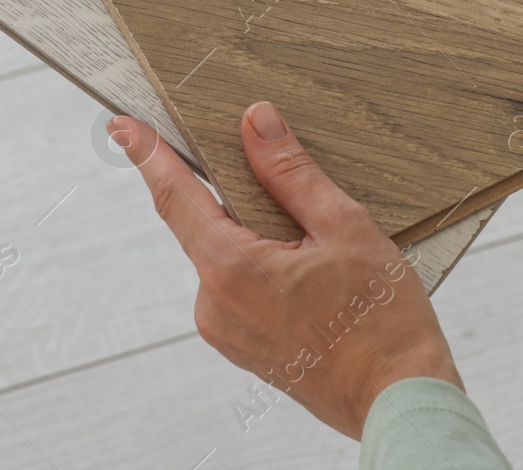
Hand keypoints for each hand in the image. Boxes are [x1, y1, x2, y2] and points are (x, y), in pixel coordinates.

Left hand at [110, 102, 462, 437]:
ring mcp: (225, 330)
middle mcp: (214, 304)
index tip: (122, 126)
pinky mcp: (241, 347)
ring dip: (263, 240)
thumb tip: (255, 122)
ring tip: (325, 260)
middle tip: (305, 212)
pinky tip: (316, 283)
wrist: (399, 399)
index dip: (149, 154)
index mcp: (231, 269)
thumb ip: (291, 172)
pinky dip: (267, 270)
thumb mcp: (344, 227)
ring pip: (230, 256)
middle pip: (209, 224)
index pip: (175, 196)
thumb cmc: (381, 321)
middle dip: (247, 201)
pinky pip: (240, 288)